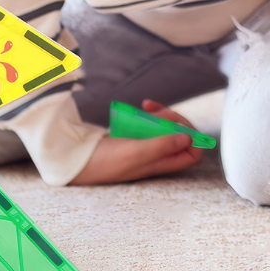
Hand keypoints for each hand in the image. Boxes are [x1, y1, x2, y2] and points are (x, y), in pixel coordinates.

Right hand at [68, 100, 202, 184]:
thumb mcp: (135, 153)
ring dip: (159, 115)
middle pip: (179, 137)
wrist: (77, 160)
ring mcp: (144, 148)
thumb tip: (188, 138)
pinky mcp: (131, 140)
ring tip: (146, 106)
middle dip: (173, 119)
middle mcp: (156, 157)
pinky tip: (136, 111)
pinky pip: (147, 126)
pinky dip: (145, 117)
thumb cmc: (106, 162)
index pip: (192, 152)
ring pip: (163, 129)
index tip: (176, 122)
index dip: (191, 136)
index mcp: (161, 164)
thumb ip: (162, 146)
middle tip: (156, 109)